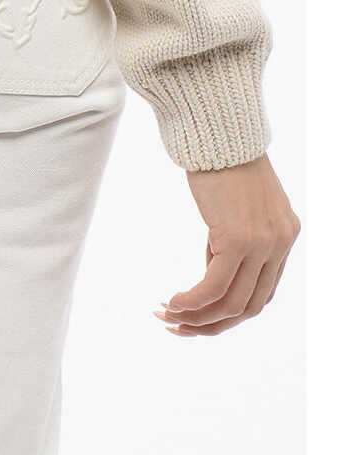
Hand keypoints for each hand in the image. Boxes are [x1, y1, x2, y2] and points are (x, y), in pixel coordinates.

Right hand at [155, 154, 299, 335]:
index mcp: (284, 235)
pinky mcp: (238, 238)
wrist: (220, 127)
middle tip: (180, 327)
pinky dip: (192, 301)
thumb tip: (214, 262)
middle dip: (213, 324)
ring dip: (198, 318)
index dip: (230, 311)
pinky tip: (173, 303)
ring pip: (232, 303)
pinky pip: (214, 286)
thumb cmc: (222, 156)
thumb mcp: (238, 201)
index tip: (199, 314)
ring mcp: (263, 243)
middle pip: (250, 306)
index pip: (262, 291)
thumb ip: (235, 233)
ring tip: (169, 317)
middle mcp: (280, 243)